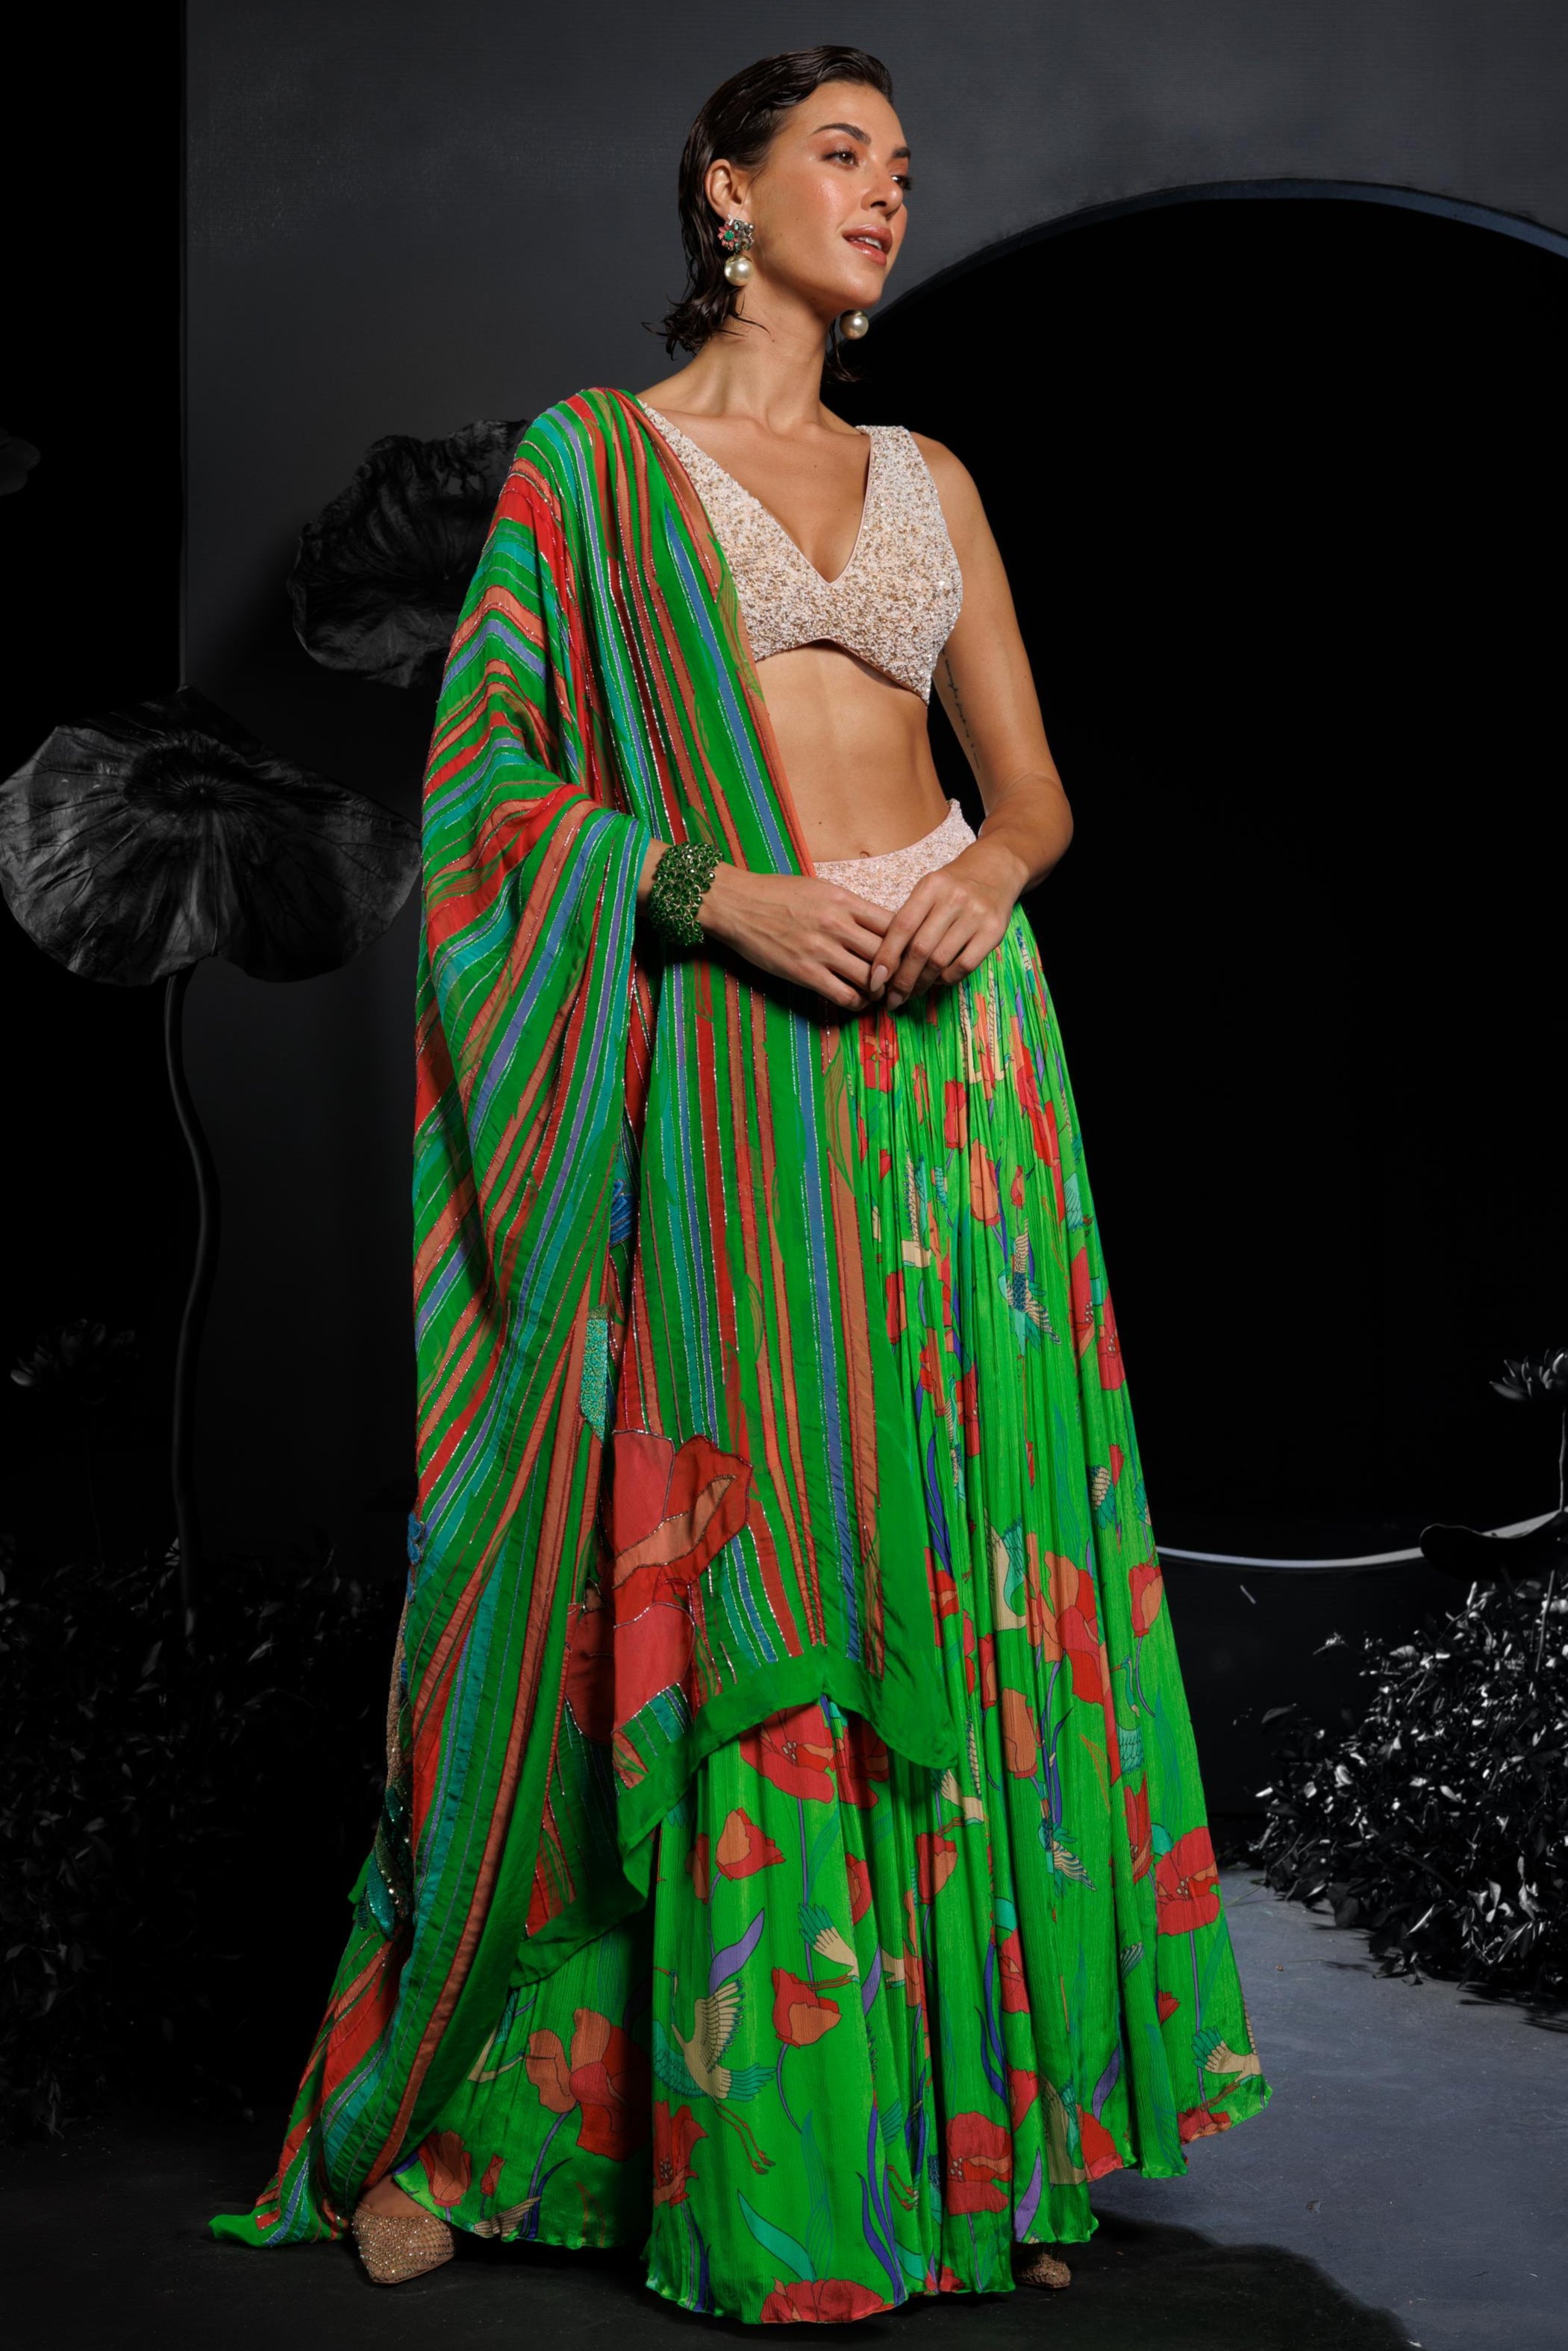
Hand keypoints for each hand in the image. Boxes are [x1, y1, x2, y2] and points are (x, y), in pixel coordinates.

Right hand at [698, 864, 893, 1012]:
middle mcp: (838, 924)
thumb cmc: (776, 893)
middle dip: (897, 970)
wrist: (736, 904)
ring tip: (879, 993)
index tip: (907, 952)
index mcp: (844, 900)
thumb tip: (877, 924)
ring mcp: (821, 949)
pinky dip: (856, 1002)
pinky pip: (844, 995)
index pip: (894, 923)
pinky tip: (855, 1000)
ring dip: (879, 990)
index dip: (906, 942)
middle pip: (887, 953)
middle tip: (900, 980)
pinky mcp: (805, 972)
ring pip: (870, 978)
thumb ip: (849, 907)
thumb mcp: (820, 889)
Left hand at [869, 837, 1026, 1011]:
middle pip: (920, 949)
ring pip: (941, 961)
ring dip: (923, 984)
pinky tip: (938, 981)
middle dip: (902, 980)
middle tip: (893, 999)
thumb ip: (909, 918)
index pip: (902, 926)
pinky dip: (947, 979)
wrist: (996, 869)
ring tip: (912, 993)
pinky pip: (964, 966)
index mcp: (931, 886)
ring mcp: (976, 915)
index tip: (875, 981)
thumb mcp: (928, 890)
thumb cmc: (953, 886)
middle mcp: (954, 899)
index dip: (886, 957)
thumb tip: (885, 963)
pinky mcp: (994, 931)